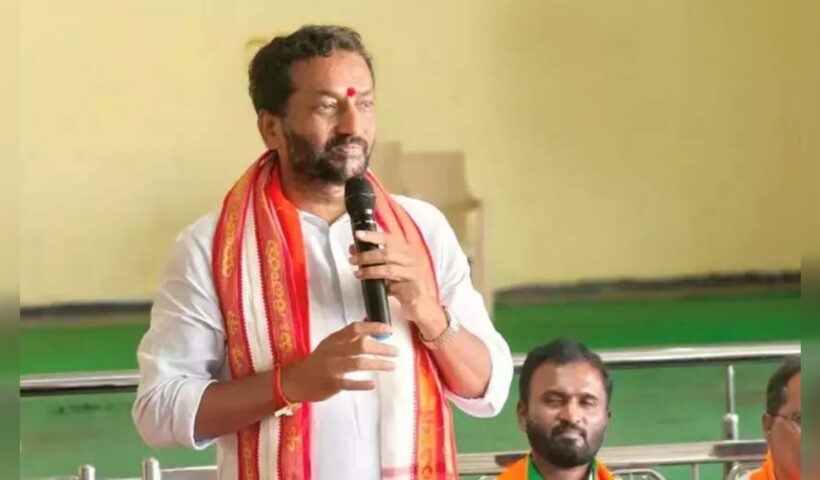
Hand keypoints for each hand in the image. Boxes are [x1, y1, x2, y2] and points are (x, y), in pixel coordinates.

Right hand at [281, 321, 397, 402]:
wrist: (296, 380)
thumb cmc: (319, 361)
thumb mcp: (331, 344)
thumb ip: (349, 338)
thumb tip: (371, 329)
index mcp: (335, 339)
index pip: (356, 328)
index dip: (373, 327)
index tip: (389, 330)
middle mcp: (334, 350)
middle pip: (361, 345)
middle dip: (381, 348)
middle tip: (396, 352)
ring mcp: (332, 367)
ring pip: (358, 363)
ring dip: (378, 364)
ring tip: (392, 366)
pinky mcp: (332, 383)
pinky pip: (349, 383)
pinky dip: (362, 384)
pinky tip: (373, 384)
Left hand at [349, 230, 446, 337]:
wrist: (423, 304)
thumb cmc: (405, 284)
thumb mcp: (390, 269)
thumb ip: (374, 258)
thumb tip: (354, 250)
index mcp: (406, 251)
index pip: (389, 238)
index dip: (373, 236)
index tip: (359, 235)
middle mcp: (411, 260)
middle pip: (387, 253)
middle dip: (367, 256)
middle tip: (353, 260)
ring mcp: (414, 274)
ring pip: (389, 269)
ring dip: (370, 271)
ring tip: (358, 273)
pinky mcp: (413, 288)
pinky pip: (395, 286)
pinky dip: (383, 286)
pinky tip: (375, 287)